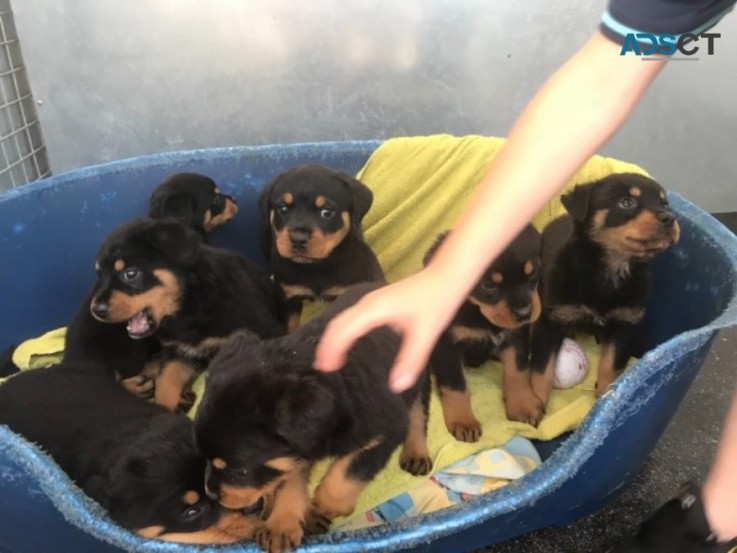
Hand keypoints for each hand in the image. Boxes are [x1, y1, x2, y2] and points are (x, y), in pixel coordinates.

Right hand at [313, 269, 458, 392]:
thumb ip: (411, 360)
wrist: (445, 277)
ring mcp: (370, 301)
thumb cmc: (436, 302)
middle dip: (327, 345)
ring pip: (342, 319)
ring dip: (332, 338)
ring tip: (328, 359)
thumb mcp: (426, 334)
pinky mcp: (375, 302)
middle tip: (322, 368)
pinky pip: (350, 318)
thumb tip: (396, 386)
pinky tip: (346, 343)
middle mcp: (367, 304)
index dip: (332, 349)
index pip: (344, 330)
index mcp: (375, 310)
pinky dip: (342, 332)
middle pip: (338, 323)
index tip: (327, 369)